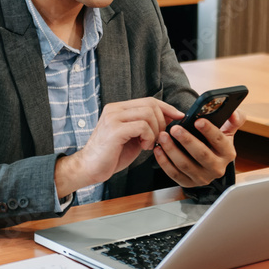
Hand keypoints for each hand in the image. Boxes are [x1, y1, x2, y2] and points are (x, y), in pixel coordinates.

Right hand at [55, 98, 184, 197]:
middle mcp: (115, 109)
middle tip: (158, 138)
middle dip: (162, 122)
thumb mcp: (133, 137)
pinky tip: (143, 147)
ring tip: (148, 144)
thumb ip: (147, 126)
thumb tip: (170, 118)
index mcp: (118, 109)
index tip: (179, 116)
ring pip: (148, 114)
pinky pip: (142, 126)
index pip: (149, 100)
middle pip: (150, 104)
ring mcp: (113, 118)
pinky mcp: (115, 129)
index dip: (167, 107)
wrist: (89, 168)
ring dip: (155, 131)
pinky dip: (149, 137)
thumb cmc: (111, 155)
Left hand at [153, 109, 245, 186]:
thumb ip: (234, 119)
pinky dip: (164, 162)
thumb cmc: (214, 142)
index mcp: (228, 153)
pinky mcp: (188, 183)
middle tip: (175, 128)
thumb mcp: (227, 130)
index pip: (219, 141)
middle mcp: (217, 168)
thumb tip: (233, 112)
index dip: (209, 130)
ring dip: (172, 150)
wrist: (207, 161)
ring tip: (163, 136)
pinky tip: (158, 149)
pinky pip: (174, 174)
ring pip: (185, 165)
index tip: (198, 120)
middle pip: (202, 154)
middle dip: (187, 140)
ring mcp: (202, 178)